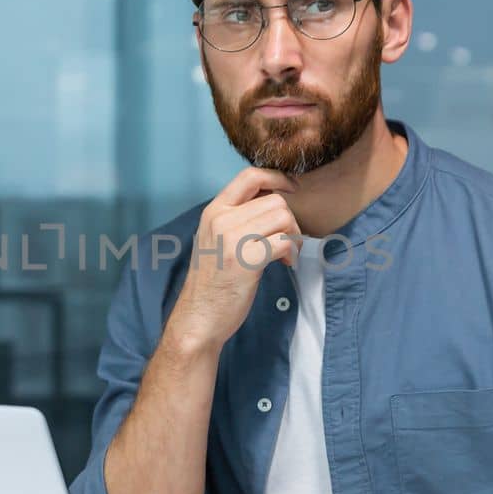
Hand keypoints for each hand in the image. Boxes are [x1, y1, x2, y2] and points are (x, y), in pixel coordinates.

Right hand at [167, 166, 301, 350]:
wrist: (199, 317)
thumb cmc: (213, 281)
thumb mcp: (216, 239)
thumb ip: (237, 217)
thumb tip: (273, 199)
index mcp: (213, 211)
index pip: (249, 176)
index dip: (277, 178)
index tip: (291, 188)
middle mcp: (220, 220)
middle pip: (275, 201)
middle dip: (290, 221)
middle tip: (286, 242)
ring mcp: (231, 239)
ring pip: (283, 218)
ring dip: (293, 236)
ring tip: (285, 254)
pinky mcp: (245, 260)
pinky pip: (284, 242)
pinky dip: (292, 252)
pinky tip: (285, 263)